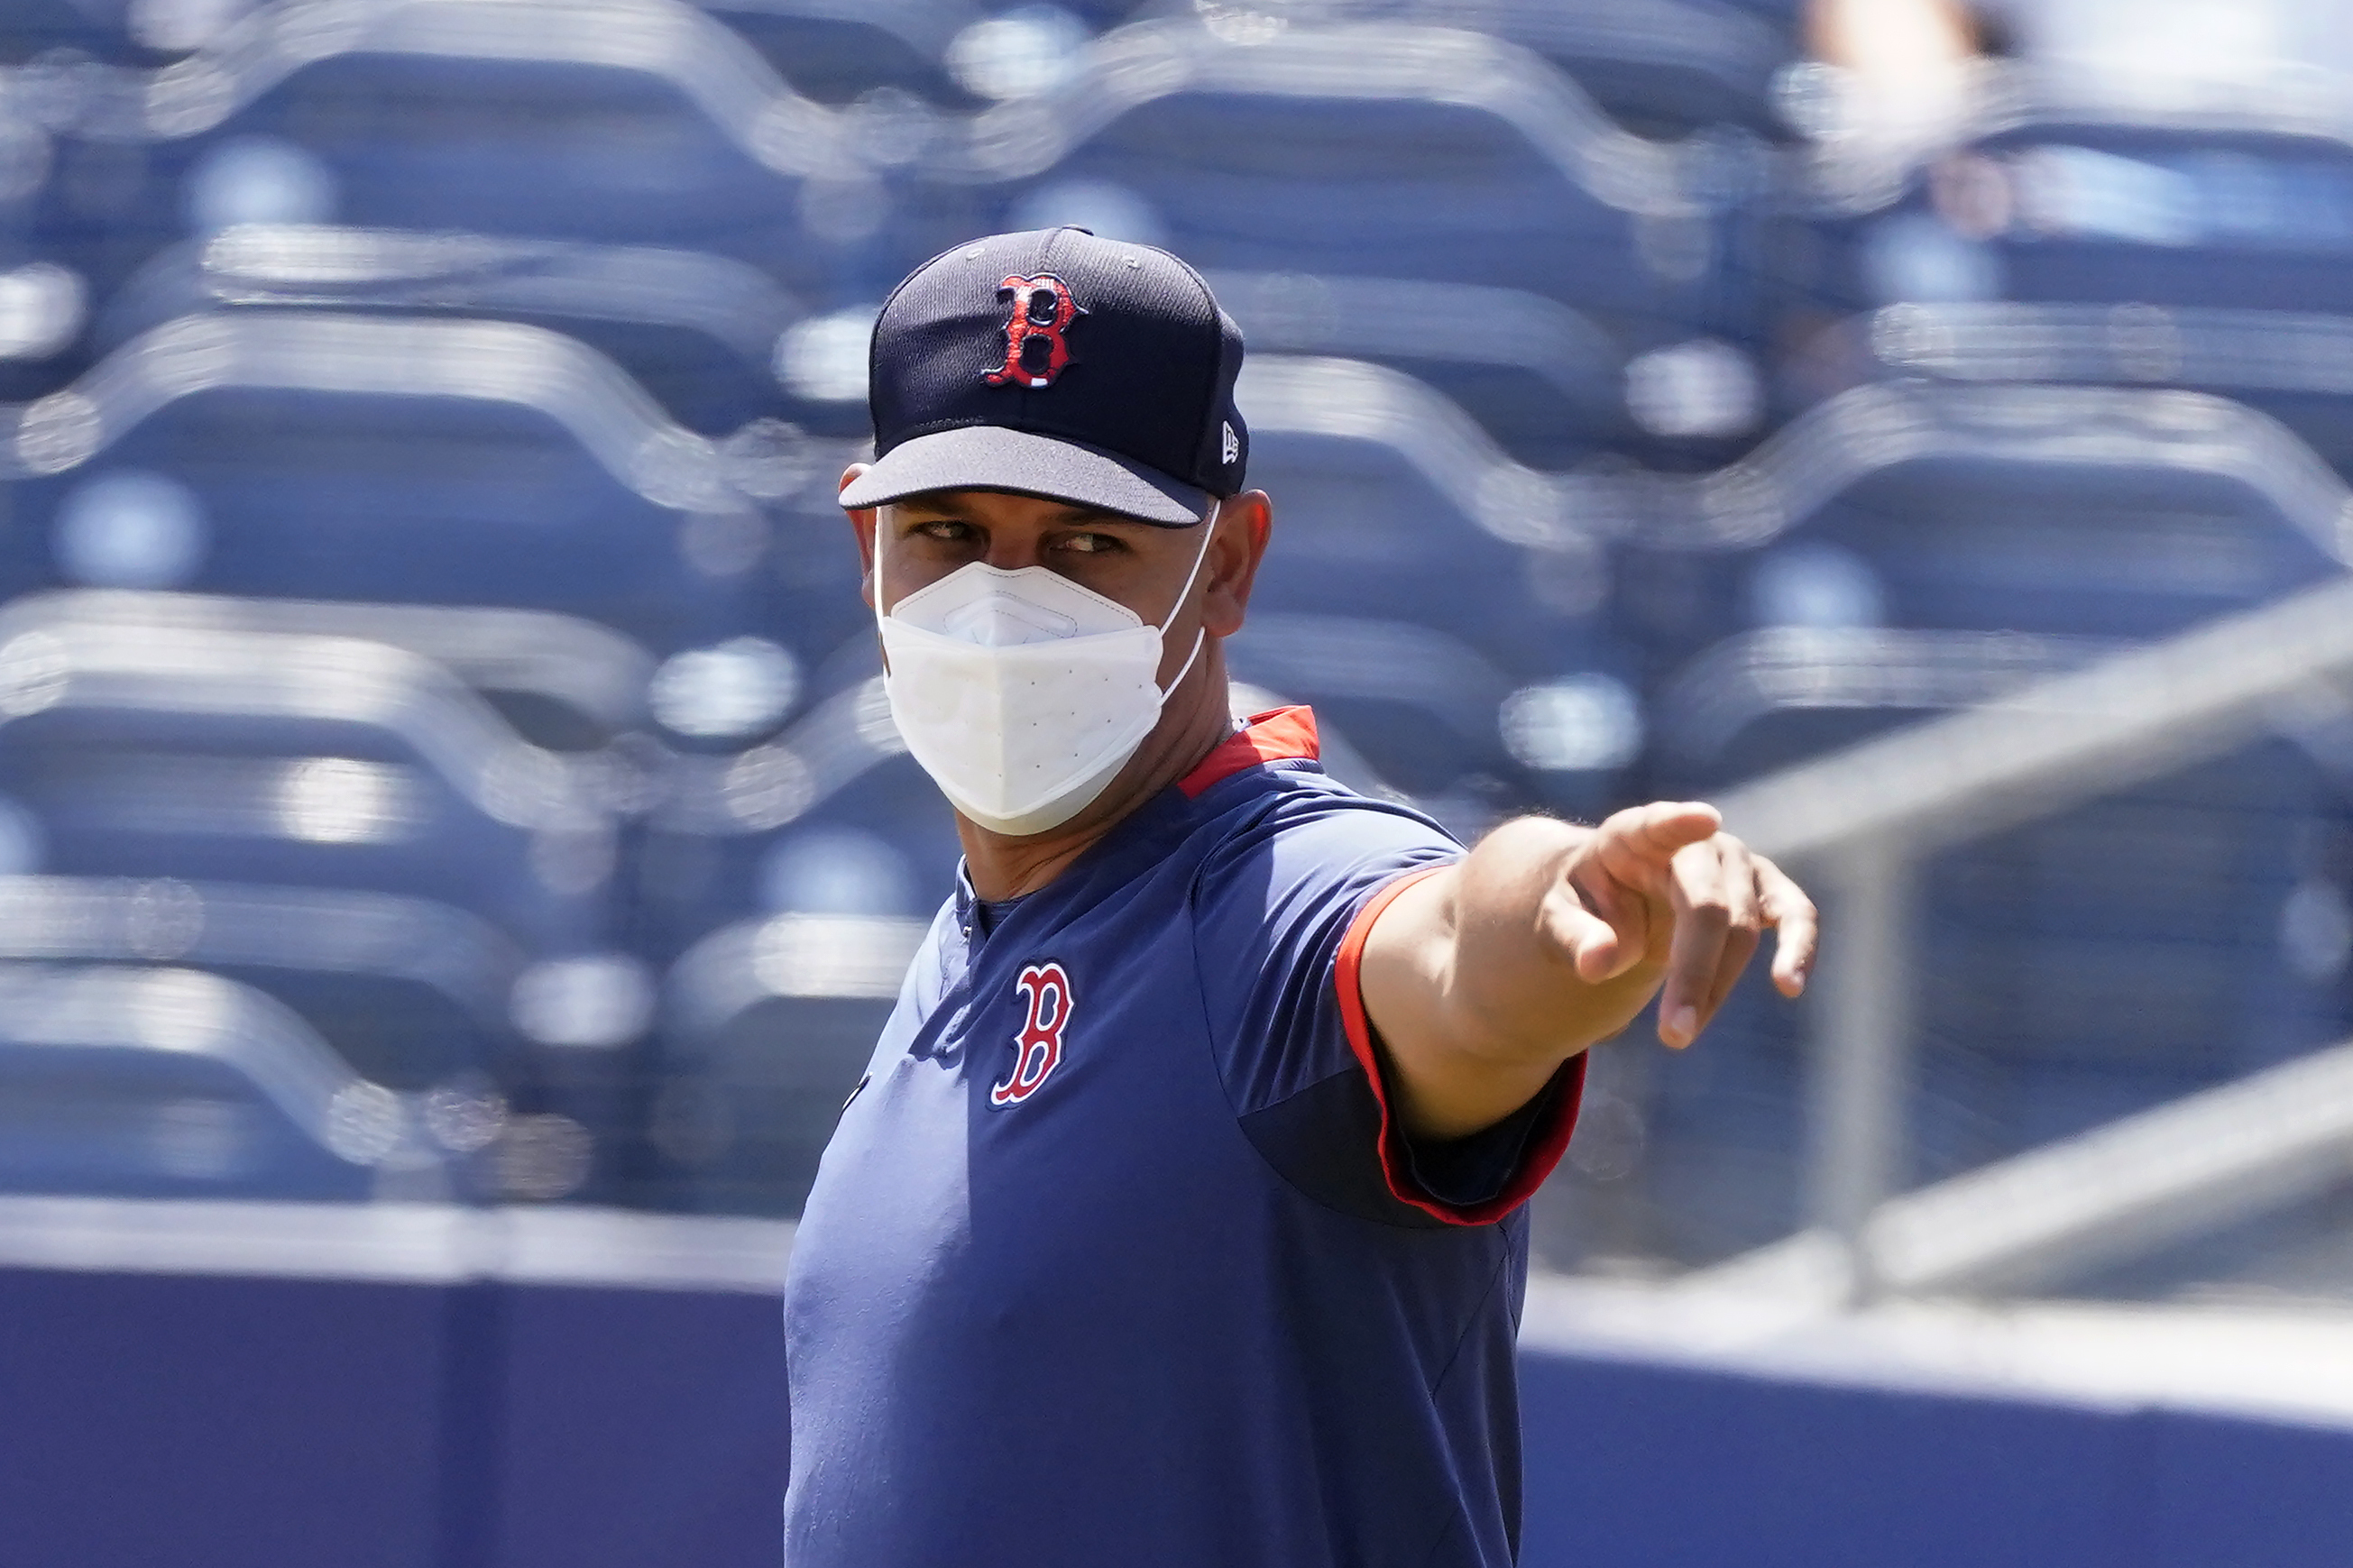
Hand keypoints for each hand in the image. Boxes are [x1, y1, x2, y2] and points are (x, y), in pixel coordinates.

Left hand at [1542, 801, 1817, 1049]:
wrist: (1618, 898)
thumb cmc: (1586, 904)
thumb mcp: (1558, 919)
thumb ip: (1572, 937)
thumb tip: (1598, 963)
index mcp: (1632, 836)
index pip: (1655, 824)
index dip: (1678, 822)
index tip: (1705, 820)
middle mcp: (1693, 842)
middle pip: (1707, 904)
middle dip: (1694, 971)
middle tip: (1673, 1036)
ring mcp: (1734, 862)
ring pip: (1743, 925)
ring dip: (1718, 985)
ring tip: (1682, 1034)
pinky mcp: (1763, 889)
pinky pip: (1795, 914)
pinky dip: (1799, 947)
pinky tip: (1789, 984)